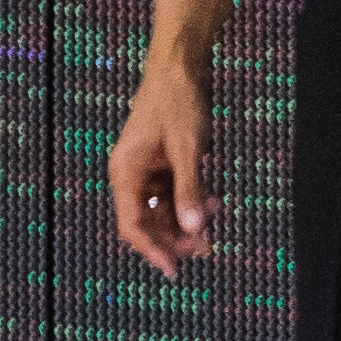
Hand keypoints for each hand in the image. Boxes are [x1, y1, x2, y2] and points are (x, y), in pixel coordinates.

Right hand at [109, 54, 221, 276]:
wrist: (180, 69)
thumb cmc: (180, 104)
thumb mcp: (189, 150)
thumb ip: (190, 190)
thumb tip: (194, 228)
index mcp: (125, 172)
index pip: (132, 225)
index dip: (152, 250)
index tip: (175, 270)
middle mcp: (129, 174)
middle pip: (146, 222)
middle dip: (174, 237)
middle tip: (207, 247)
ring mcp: (143, 169)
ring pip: (161, 210)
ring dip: (185, 221)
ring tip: (214, 223)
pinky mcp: (159, 164)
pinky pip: (171, 194)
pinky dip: (189, 202)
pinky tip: (212, 201)